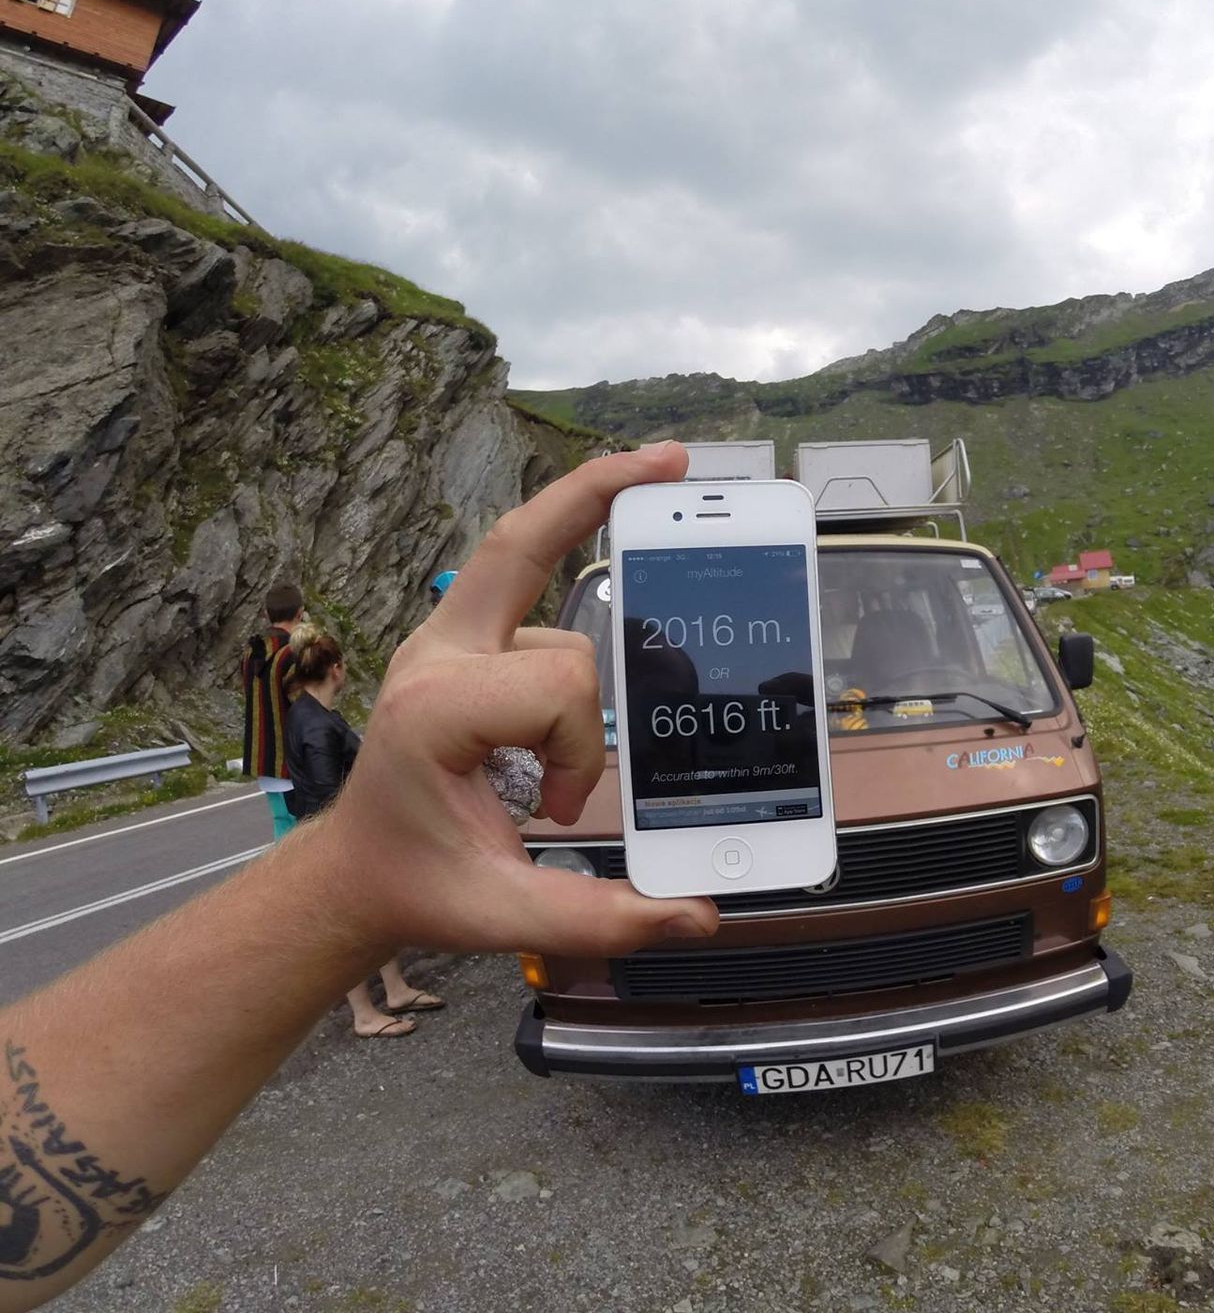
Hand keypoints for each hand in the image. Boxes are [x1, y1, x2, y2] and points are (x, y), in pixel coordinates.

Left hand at [317, 442, 718, 956]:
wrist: (353, 873)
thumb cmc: (418, 883)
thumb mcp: (503, 914)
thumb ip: (601, 916)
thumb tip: (697, 916)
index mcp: (435, 709)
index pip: (558, 683)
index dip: (581, 751)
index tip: (553, 810)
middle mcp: (435, 654)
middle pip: (523, 545)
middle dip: (597, 491)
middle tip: (674, 460)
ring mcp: (444, 639)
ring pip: (557, 622)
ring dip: (580, 692)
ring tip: (554, 768)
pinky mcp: (461, 641)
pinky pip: (531, 594)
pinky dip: (572, 613)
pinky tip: (589, 648)